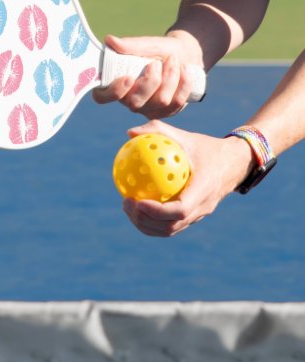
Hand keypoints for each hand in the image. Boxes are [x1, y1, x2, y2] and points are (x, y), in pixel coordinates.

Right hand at [93, 33, 202, 118]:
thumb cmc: (158, 50)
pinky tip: (184, 70)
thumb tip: (109, 40)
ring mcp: (148, 109)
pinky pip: (176, 103)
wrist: (184, 54)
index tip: (128, 77)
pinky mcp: (166, 112)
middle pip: (135, 103)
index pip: (102, 97)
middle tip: (156, 62)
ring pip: (160, 101)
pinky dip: (183, 83)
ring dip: (170, 77)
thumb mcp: (146, 44)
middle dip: (151, 81)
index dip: (113, 92)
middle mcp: (129, 100)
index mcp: (116, 84)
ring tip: (173, 60)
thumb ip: (129, 45)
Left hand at [121, 120, 254, 236]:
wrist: (234, 163)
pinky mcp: (194, 217)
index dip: (157, 211)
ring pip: (170, 230)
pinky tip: (136, 206)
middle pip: (171, 226)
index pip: (180, 210)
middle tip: (126, 203)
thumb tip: (129, 133)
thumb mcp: (185, 136)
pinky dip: (152, 221)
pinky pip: (171, 225)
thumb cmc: (206, 147)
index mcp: (204, 189)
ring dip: (146, 224)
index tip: (137, 201)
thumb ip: (158, 131)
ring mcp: (199, 215)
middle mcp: (203, 207)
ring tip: (127, 207)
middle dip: (145, 220)